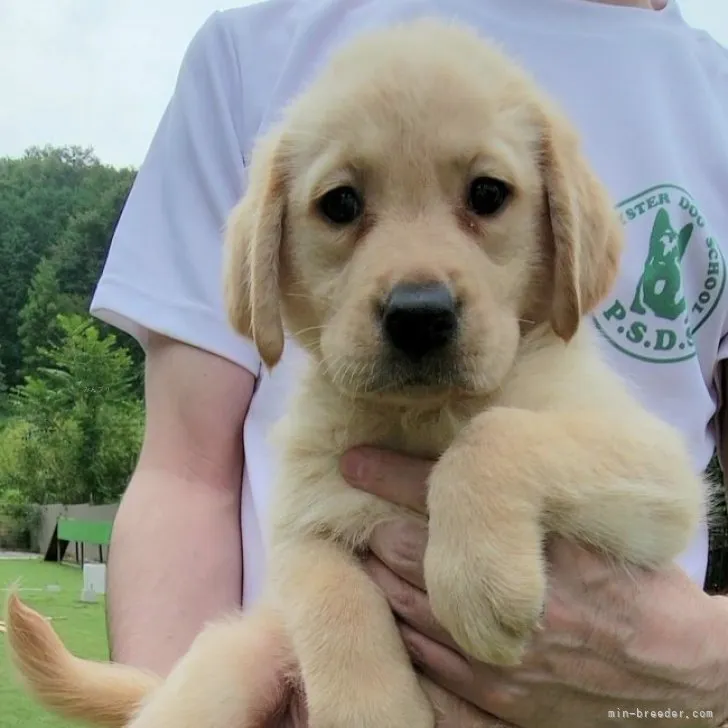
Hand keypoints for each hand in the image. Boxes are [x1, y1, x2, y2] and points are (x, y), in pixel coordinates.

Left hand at [340, 446, 727, 727]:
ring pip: (402, 608)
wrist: (677, 677)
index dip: (391, 475)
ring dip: (377, 575)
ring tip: (362, 552)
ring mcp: (493, 661)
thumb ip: (537, 501)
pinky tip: (388, 610)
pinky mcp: (493, 698)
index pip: (442, 502)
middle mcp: (507, 608)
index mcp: (538, 553)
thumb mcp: (596, 530)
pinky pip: (419, 664)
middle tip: (353, 509)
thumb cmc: (637, 591)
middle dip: (375, 527)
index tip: (355, 458)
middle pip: (405, 556)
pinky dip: (396, 631)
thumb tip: (478, 461)